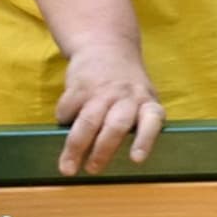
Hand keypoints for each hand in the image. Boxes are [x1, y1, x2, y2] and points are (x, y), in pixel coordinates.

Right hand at [53, 41, 162, 176]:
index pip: (151, 122)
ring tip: (68, 168)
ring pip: (88, 122)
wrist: (106, 46)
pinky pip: (68, 110)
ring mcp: (102, 91)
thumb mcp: (141, 99)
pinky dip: (65, 120)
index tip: (136, 159)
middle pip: (115, 126)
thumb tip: (117, 159)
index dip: (144, 141)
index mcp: (146, 102)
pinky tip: (66, 123)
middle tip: (93, 170)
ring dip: (76, 148)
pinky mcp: (79, 86)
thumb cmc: (126, 86)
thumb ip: (135, 123)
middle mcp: (126, 97)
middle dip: (103, 150)